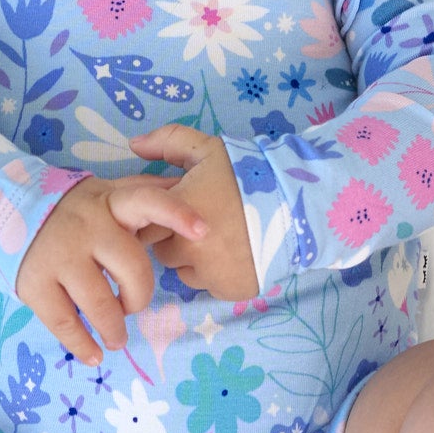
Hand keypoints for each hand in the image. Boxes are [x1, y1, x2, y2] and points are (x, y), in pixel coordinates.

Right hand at [15, 174, 206, 365]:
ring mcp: (59, 256)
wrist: (9, 213)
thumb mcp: (107, 193)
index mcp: (110, 203)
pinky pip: (65, 323)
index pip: (147, 201)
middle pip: (132, 268)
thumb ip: (144, 194)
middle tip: (132, 306)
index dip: (177, 214)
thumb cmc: (75, 211)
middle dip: (140, 296)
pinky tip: (94, 355)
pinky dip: (83, 346)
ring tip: (117, 339)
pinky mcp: (35, 283)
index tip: (203, 231)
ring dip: (115, 329)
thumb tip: (187, 186)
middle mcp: (86, 227)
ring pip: (101, 304)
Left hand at [126, 125, 259, 301]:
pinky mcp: (229, 290)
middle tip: (205, 224)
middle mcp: (187, 247)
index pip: (143, 227)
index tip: (176, 214)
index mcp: (176, 212)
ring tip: (223, 240)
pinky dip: (220, 275)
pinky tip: (238, 255)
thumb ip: (168, 142)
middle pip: (163, 253)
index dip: (158, 220)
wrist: (299, 202)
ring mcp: (209, 273)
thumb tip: (134, 144)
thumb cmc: (249, 173)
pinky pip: (212, 286)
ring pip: (186, 273)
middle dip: (176, 241)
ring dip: (196, 262)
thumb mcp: (209, 148)